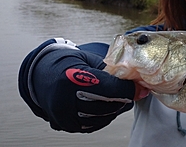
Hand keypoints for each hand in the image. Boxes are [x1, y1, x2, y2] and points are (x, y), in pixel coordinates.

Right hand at [19, 40, 136, 132]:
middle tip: (133, 91)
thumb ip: (111, 72)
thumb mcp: (89, 61)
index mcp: (72, 77)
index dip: (130, 89)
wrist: (43, 76)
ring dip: (115, 107)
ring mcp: (64, 115)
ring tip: (117, 96)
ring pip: (103, 117)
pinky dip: (104, 116)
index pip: (109, 88)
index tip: (141, 88)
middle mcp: (65, 99)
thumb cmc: (69, 65)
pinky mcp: (66, 125)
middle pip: (107, 105)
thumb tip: (137, 82)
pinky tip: (105, 105)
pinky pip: (94, 125)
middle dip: (124, 98)